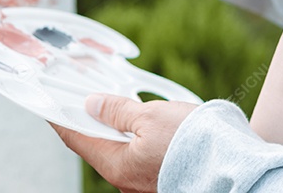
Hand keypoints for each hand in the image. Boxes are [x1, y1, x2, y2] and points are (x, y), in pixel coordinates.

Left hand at [51, 94, 197, 192]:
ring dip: (113, 129)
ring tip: (114, 106)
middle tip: (85, 99)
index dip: (62, 119)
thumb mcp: (149, 116)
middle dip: (90, 122)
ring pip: (120, 151)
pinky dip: (133, 138)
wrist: (231, 165)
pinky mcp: (161, 179)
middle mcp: (126, 180)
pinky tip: (140, 123)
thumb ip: (117, 111)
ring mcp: (143, 183)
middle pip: (98, 146)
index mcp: (117, 166)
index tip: (51, 105)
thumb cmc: (192, 142)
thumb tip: (92, 105)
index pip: (77, 139)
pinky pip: (138, 156)